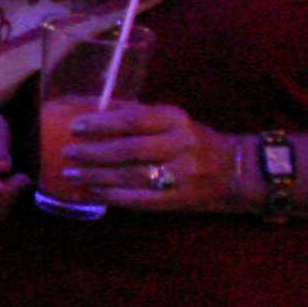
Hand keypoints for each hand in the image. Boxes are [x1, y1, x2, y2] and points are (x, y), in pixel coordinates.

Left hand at [59, 102, 239, 213]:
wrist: (239, 172)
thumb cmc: (194, 140)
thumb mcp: (171, 120)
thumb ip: (135, 114)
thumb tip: (89, 106)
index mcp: (175, 120)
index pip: (134, 119)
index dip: (102, 124)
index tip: (75, 127)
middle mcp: (180, 146)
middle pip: (129, 150)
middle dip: (93, 153)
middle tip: (68, 153)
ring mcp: (182, 176)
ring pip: (132, 177)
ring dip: (97, 176)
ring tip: (72, 174)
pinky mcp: (180, 201)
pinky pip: (141, 200)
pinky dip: (114, 196)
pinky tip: (94, 192)